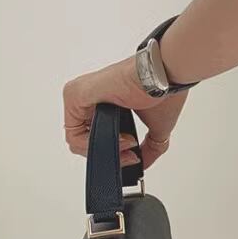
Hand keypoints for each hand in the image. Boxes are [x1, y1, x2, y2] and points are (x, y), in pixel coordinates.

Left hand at [63, 54, 188, 170]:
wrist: (163, 76)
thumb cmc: (162, 90)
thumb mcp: (156, 127)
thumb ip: (148, 148)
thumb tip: (143, 162)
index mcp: (104, 101)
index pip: (94, 136)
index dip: (113, 152)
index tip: (133, 156)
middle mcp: (89, 97)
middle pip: (84, 140)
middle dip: (108, 153)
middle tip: (130, 156)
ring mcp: (79, 95)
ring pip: (76, 139)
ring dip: (103, 149)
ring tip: (128, 145)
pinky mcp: (75, 95)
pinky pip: (73, 133)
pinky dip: (94, 143)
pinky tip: (120, 139)